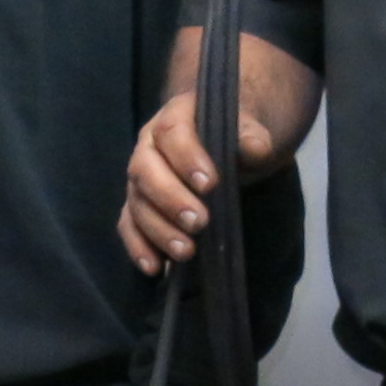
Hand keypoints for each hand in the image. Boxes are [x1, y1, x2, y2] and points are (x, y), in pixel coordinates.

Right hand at [122, 31, 300, 272]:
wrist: (232, 144)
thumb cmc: (238, 134)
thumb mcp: (251, 130)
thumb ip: (252, 136)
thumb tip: (256, 147)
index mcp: (175, 117)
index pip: (173, 132)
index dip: (187, 157)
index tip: (210, 184)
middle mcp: (149, 146)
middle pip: (145, 170)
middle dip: (170, 199)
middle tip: (198, 222)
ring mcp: (141, 178)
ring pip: (137, 202)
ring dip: (158, 229)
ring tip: (186, 251)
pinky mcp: (139, 205)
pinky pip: (129, 224)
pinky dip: (138, 246)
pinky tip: (154, 267)